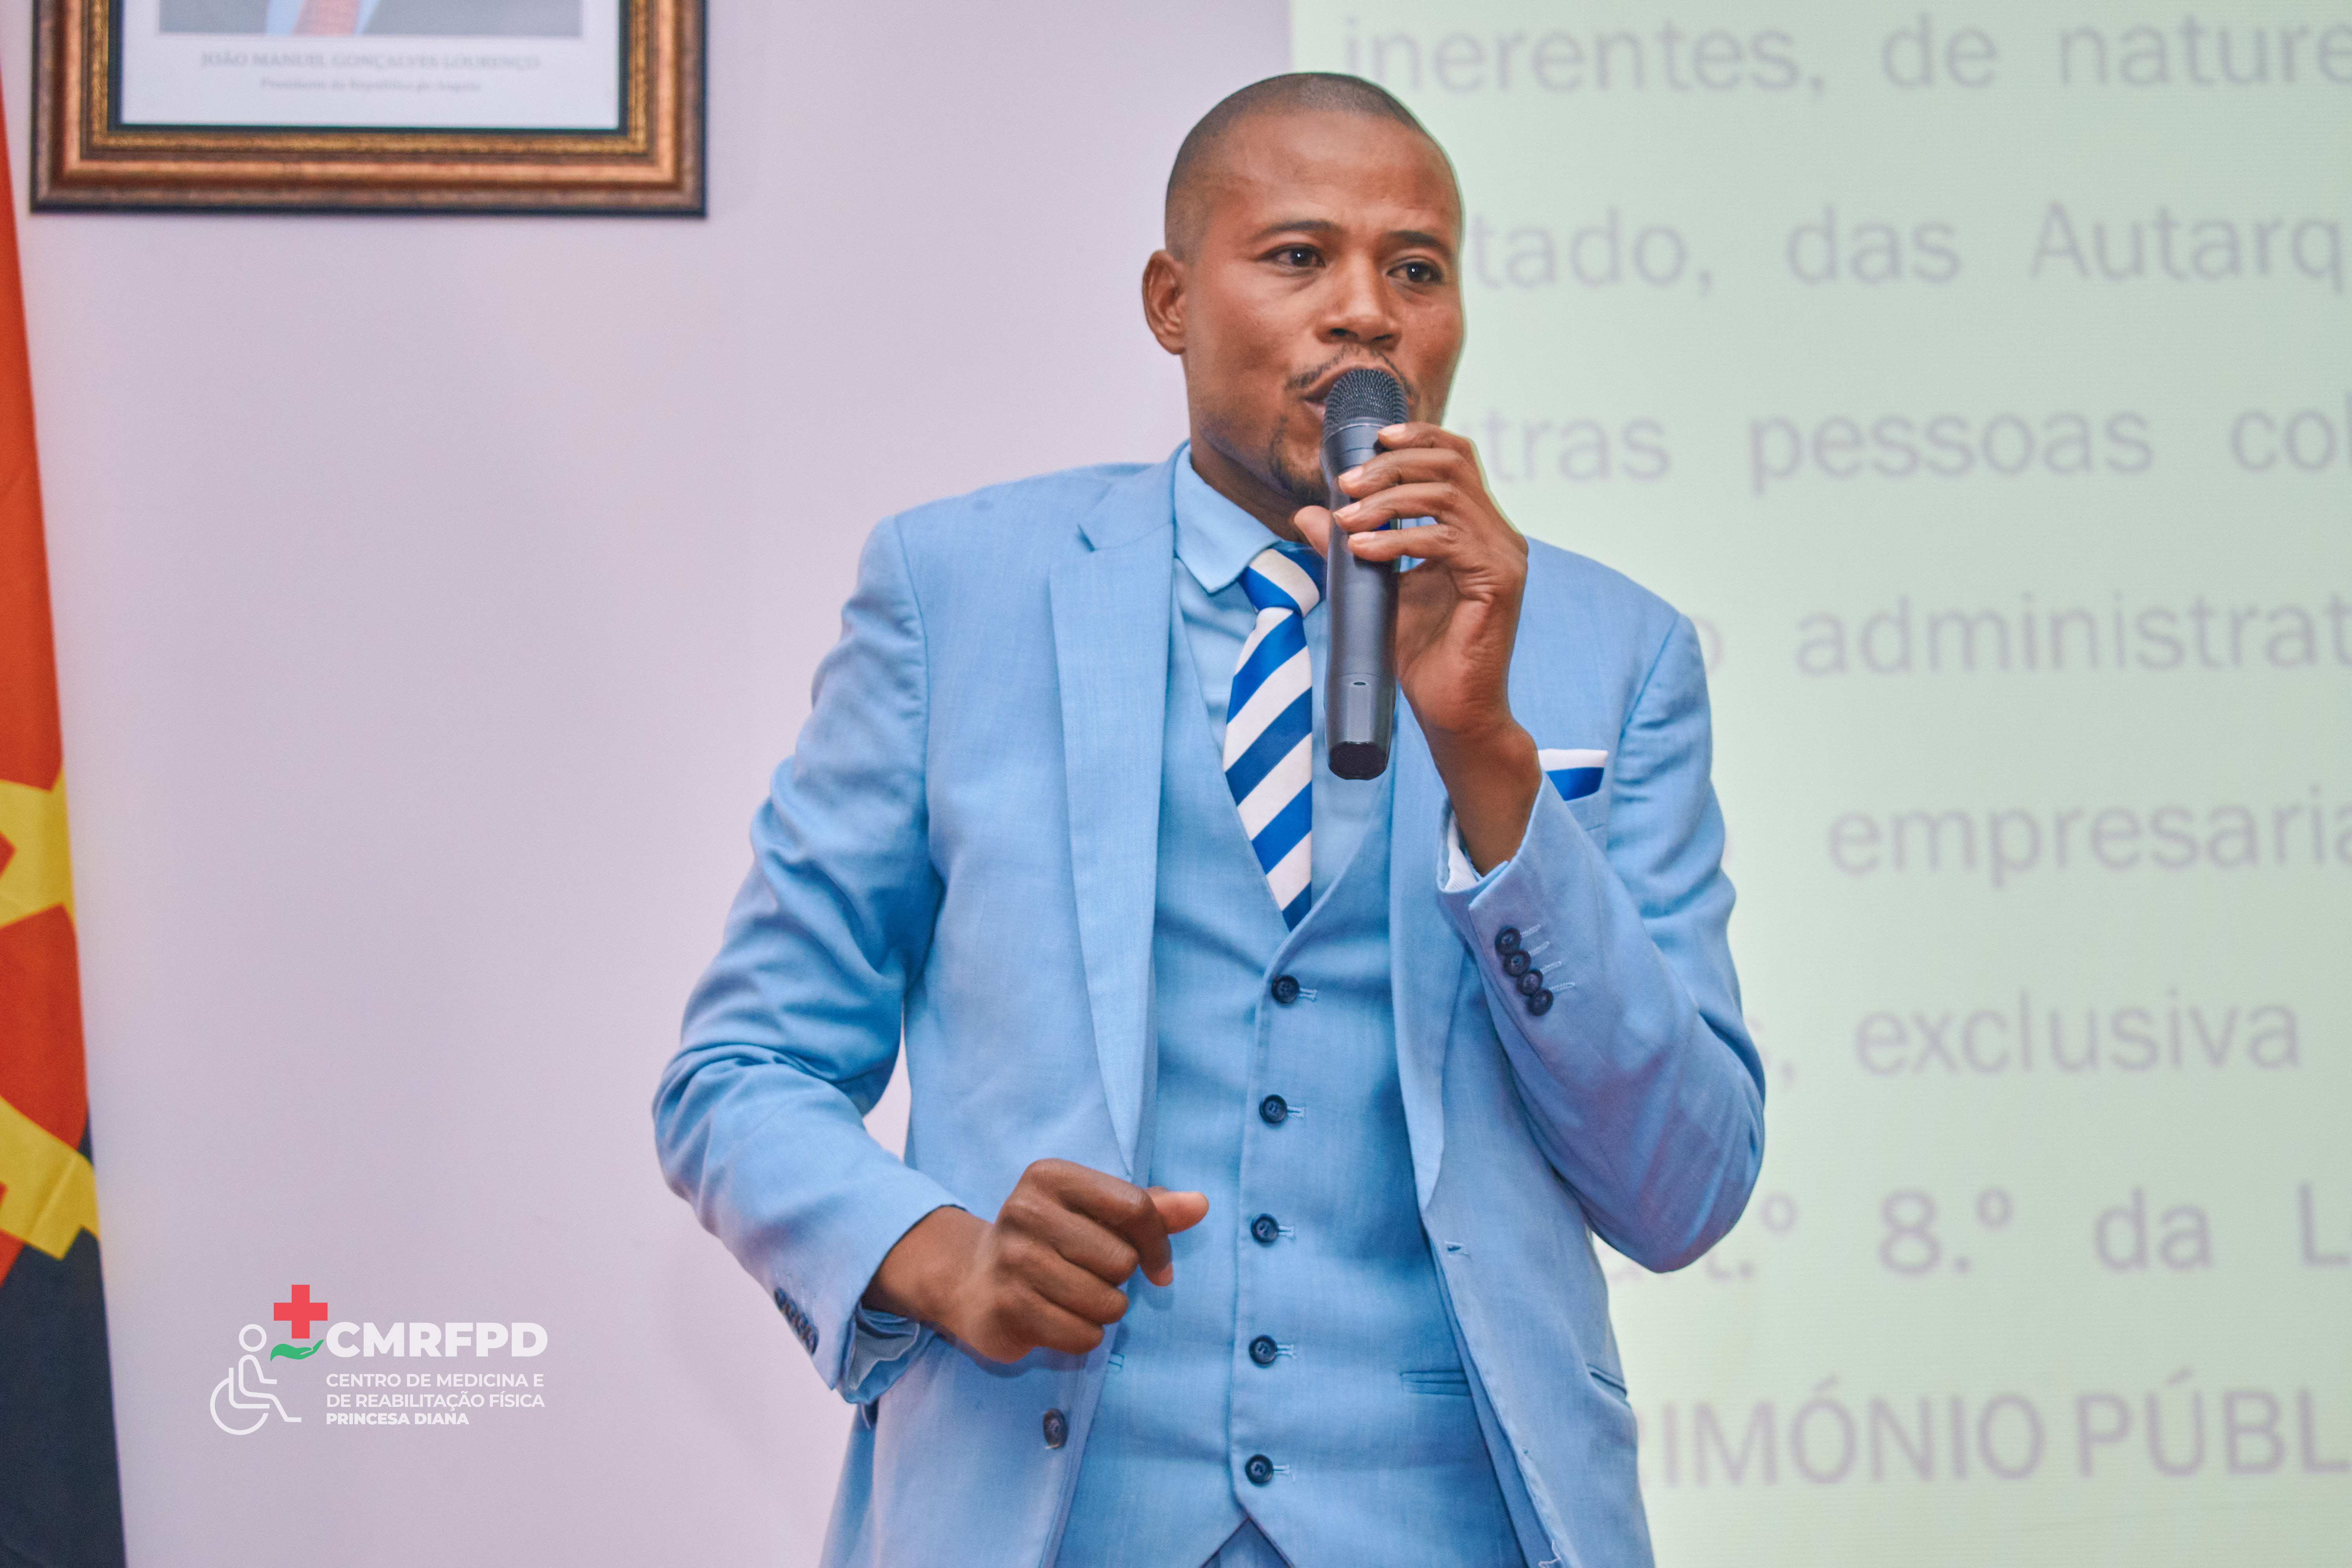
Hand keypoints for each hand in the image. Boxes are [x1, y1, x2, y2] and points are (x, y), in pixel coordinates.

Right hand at [862, 1159, 1209, 1363]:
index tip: (1158, 1267)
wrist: (974, 1280)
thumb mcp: (1096, 1214)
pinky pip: (1083, 1336)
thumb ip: (1150, 1209)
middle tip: (1089, 1275)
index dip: (1158, 1244)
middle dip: (1119, 1280)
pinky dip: (1083, 1336)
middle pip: (1121, 1260)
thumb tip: (1201, 1204)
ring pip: (1106, 1303)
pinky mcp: (1006, 1308)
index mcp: (1051, 1176)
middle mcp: (1025, 1210)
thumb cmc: (1053, 1241)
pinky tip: (1058, 1318)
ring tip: (1073, 1296)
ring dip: (1103, 1311)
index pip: (1135, 1208)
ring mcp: (1012, 1260)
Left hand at [1293, 423, 1539, 871]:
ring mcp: (1504, 558)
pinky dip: (1398, 538)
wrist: (1452, 713)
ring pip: (1448, 495)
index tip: (1371, 441)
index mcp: (1479, 529)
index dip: (1418, 437)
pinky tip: (1363, 548)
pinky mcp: (1499, 583)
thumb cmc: (1422, 656)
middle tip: (1347, 485)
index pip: (1458, 457)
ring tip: (1346, 522)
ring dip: (1388, 501)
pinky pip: (1445, 541)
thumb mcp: (1377, 589)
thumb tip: (1307, 514)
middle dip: (1394, 464)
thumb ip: (1350, 547)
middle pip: (1453, 463)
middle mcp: (1500, 536)